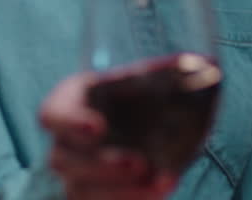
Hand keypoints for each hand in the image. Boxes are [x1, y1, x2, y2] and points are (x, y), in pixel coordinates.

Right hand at [39, 72, 178, 199]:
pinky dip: (132, 199)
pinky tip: (162, 188)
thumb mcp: (154, 78)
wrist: (157, 124)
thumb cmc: (146, 93)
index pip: (52, 114)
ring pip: (80, 191)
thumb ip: (169, 72)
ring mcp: (76, 173)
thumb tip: (199, 65)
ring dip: (120, 191)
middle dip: (100, 166)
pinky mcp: (92, 194)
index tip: (98, 127)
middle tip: (139, 163)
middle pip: (63, 159)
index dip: (69, 122)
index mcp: (71, 101)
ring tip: (160, 184)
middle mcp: (66, 140)